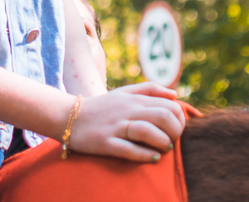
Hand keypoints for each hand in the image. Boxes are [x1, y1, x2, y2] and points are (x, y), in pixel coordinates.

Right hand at [65, 83, 184, 162]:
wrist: (68, 116)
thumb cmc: (102, 107)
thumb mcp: (125, 92)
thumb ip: (150, 90)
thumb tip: (175, 95)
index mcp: (135, 99)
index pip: (170, 106)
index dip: (180, 119)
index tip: (176, 128)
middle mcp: (127, 110)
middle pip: (163, 117)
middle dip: (175, 131)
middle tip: (172, 140)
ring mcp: (116, 126)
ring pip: (148, 132)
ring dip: (162, 143)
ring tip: (164, 148)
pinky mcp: (105, 142)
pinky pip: (129, 149)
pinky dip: (145, 155)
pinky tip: (153, 158)